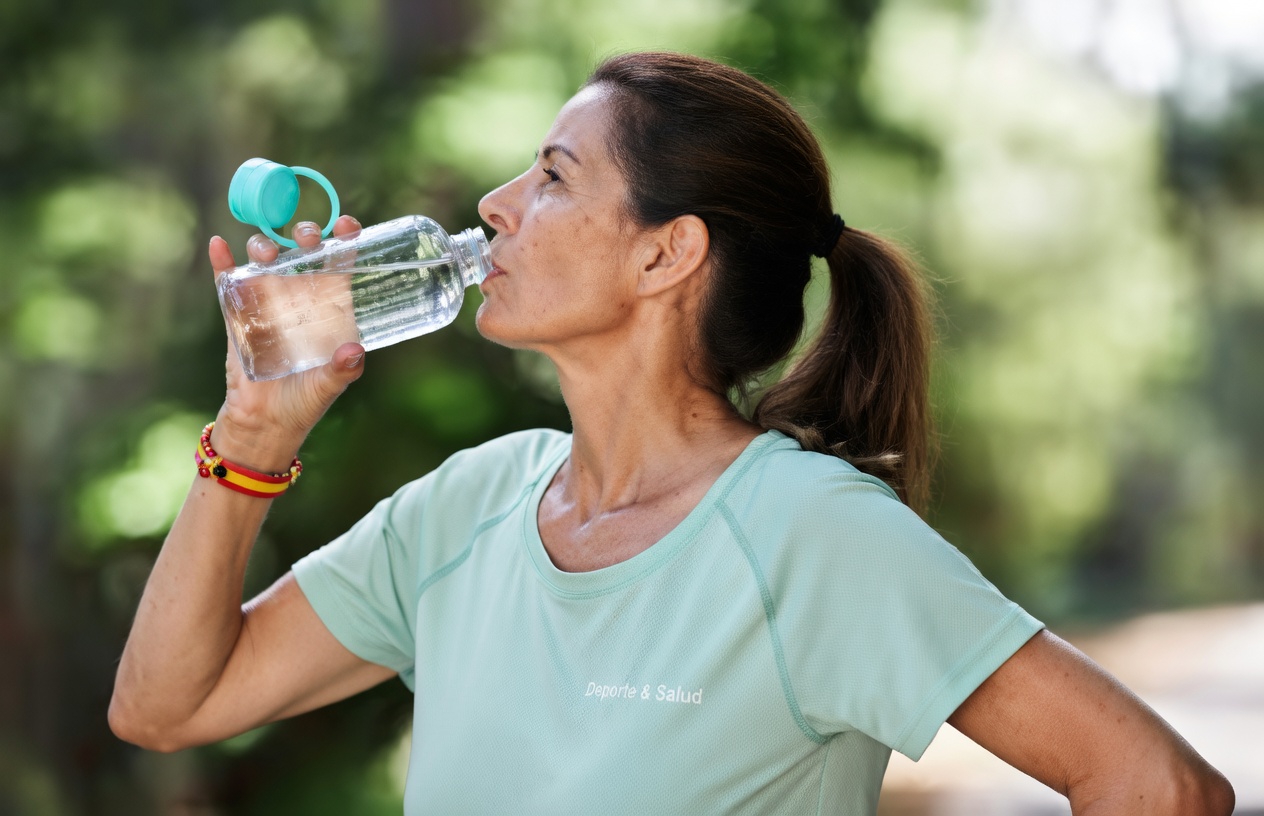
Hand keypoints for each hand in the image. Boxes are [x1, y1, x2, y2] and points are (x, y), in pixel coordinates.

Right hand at [207, 216, 365, 468]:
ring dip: (265, 247)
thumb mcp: (328, 386)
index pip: (340, 267)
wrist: (263, 425)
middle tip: (307, 235)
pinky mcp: (237, 317)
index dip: (345, 242)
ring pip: (267, 263)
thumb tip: (355, 352)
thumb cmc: (303, 404)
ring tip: (266, 250)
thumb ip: (343, 370)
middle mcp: (300, 300)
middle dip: (305, 237)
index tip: (348, 225)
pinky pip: (227, 284)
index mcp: (329, 310)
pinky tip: (219, 244)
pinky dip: (221, 263)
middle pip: (303, 255)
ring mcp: (267, 305)